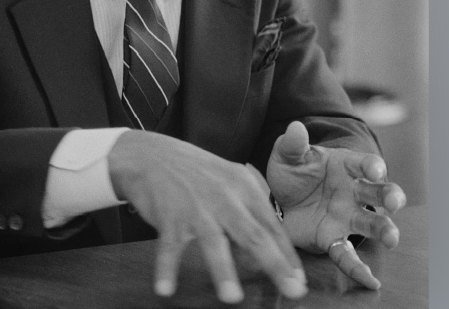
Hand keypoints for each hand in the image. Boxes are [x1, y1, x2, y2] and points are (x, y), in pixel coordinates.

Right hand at [108, 130, 308, 303]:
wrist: (150, 154)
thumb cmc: (194, 173)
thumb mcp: (228, 183)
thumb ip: (247, 215)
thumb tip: (262, 256)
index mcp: (244, 188)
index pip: (272, 226)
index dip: (288, 256)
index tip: (299, 282)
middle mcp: (224, 197)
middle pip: (253, 235)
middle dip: (274, 264)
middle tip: (292, 291)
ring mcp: (195, 207)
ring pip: (213, 241)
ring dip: (223, 271)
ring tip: (231, 298)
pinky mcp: (168, 215)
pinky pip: (168, 247)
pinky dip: (166, 268)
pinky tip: (166, 289)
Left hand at [266, 121, 406, 289]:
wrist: (280, 197)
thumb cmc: (293, 172)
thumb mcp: (287, 155)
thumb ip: (292, 144)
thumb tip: (295, 127)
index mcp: (345, 167)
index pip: (365, 164)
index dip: (372, 166)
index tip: (375, 170)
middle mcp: (353, 192)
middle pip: (378, 193)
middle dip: (390, 196)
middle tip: (394, 202)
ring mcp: (347, 217)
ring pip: (371, 224)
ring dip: (384, 230)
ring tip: (392, 239)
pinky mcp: (333, 239)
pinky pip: (347, 256)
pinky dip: (358, 269)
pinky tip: (370, 280)